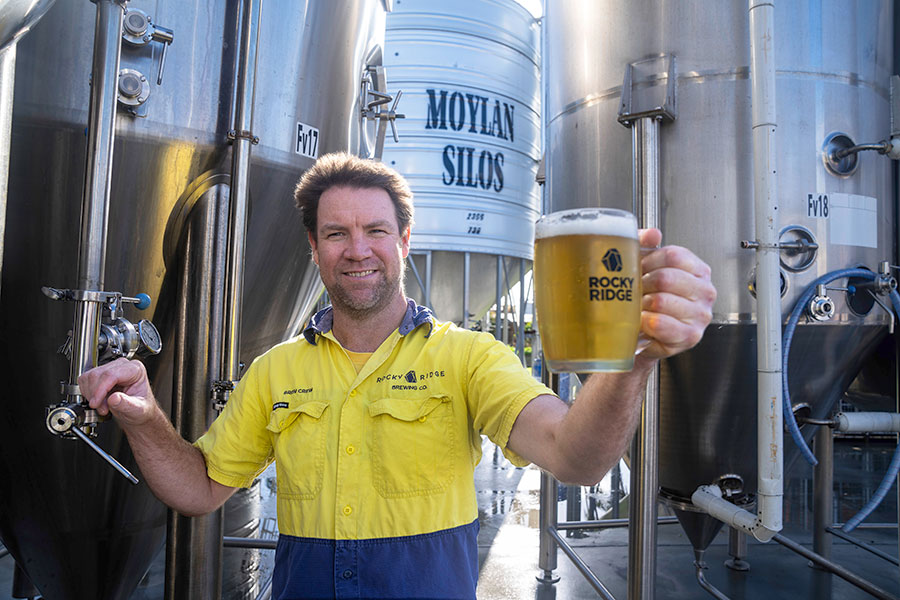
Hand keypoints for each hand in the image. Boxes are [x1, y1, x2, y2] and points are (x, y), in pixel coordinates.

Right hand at [78, 358, 156, 427]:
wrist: (137, 412)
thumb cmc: (141, 408)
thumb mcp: (138, 410)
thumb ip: (127, 404)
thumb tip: (114, 398)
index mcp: (135, 370)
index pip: (111, 374)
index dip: (100, 389)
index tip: (95, 403)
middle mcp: (122, 366)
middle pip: (97, 375)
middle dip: (95, 395)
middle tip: (102, 409)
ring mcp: (110, 368)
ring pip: (89, 377)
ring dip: (90, 395)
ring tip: (102, 406)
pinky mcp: (100, 374)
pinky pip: (85, 381)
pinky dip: (87, 394)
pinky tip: (98, 401)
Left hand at [637, 228, 715, 358]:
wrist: (646, 335)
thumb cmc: (649, 299)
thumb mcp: (646, 267)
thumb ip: (646, 245)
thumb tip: (653, 234)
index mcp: (698, 270)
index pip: (673, 255)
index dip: (648, 261)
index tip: (638, 268)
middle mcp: (705, 291)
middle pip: (666, 278)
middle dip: (642, 285)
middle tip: (633, 291)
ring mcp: (700, 315)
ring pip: (661, 301)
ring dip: (641, 305)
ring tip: (637, 307)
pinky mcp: (690, 336)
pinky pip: (660, 324)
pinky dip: (645, 322)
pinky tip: (641, 321)